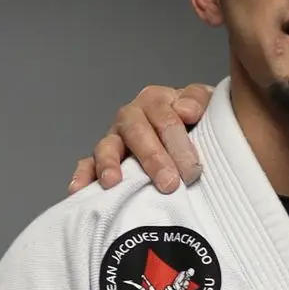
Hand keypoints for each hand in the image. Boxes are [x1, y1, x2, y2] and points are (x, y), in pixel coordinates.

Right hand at [68, 84, 212, 195]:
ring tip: (113, 182)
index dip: (178, 143)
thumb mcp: (209, 104)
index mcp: (157, 100)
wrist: (196, 132)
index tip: (192, 169)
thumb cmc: (201, 123)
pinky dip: (83, 175)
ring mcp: (115, 138)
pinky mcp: (103, 160)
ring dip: (109, 164)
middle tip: (169, 183)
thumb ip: (198, 100)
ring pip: (107, 147)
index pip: (166, 118)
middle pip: (137, 133)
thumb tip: (186, 111)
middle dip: (152, 158)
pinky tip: (79, 189)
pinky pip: (88, 164)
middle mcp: (132, 116)